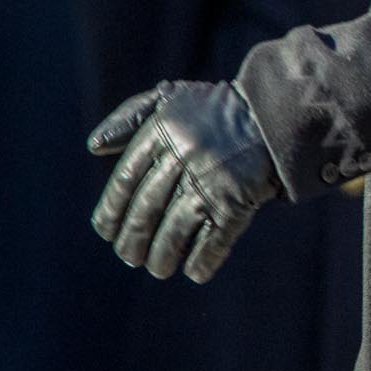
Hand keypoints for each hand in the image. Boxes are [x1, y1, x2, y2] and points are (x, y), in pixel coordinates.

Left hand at [88, 80, 281, 282]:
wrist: (275, 113)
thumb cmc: (215, 110)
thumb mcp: (171, 99)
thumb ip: (131, 116)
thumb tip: (95, 146)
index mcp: (162, 132)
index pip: (125, 181)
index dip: (112, 211)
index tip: (107, 231)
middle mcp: (184, 155)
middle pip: (146, 210)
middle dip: (133, 241)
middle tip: (131, 257)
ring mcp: (212, 180)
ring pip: (175, 230)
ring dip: (163, 256)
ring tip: (159, 268)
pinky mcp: (238, 200)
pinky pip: (214, 239)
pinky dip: (203, 260)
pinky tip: (195, 271)